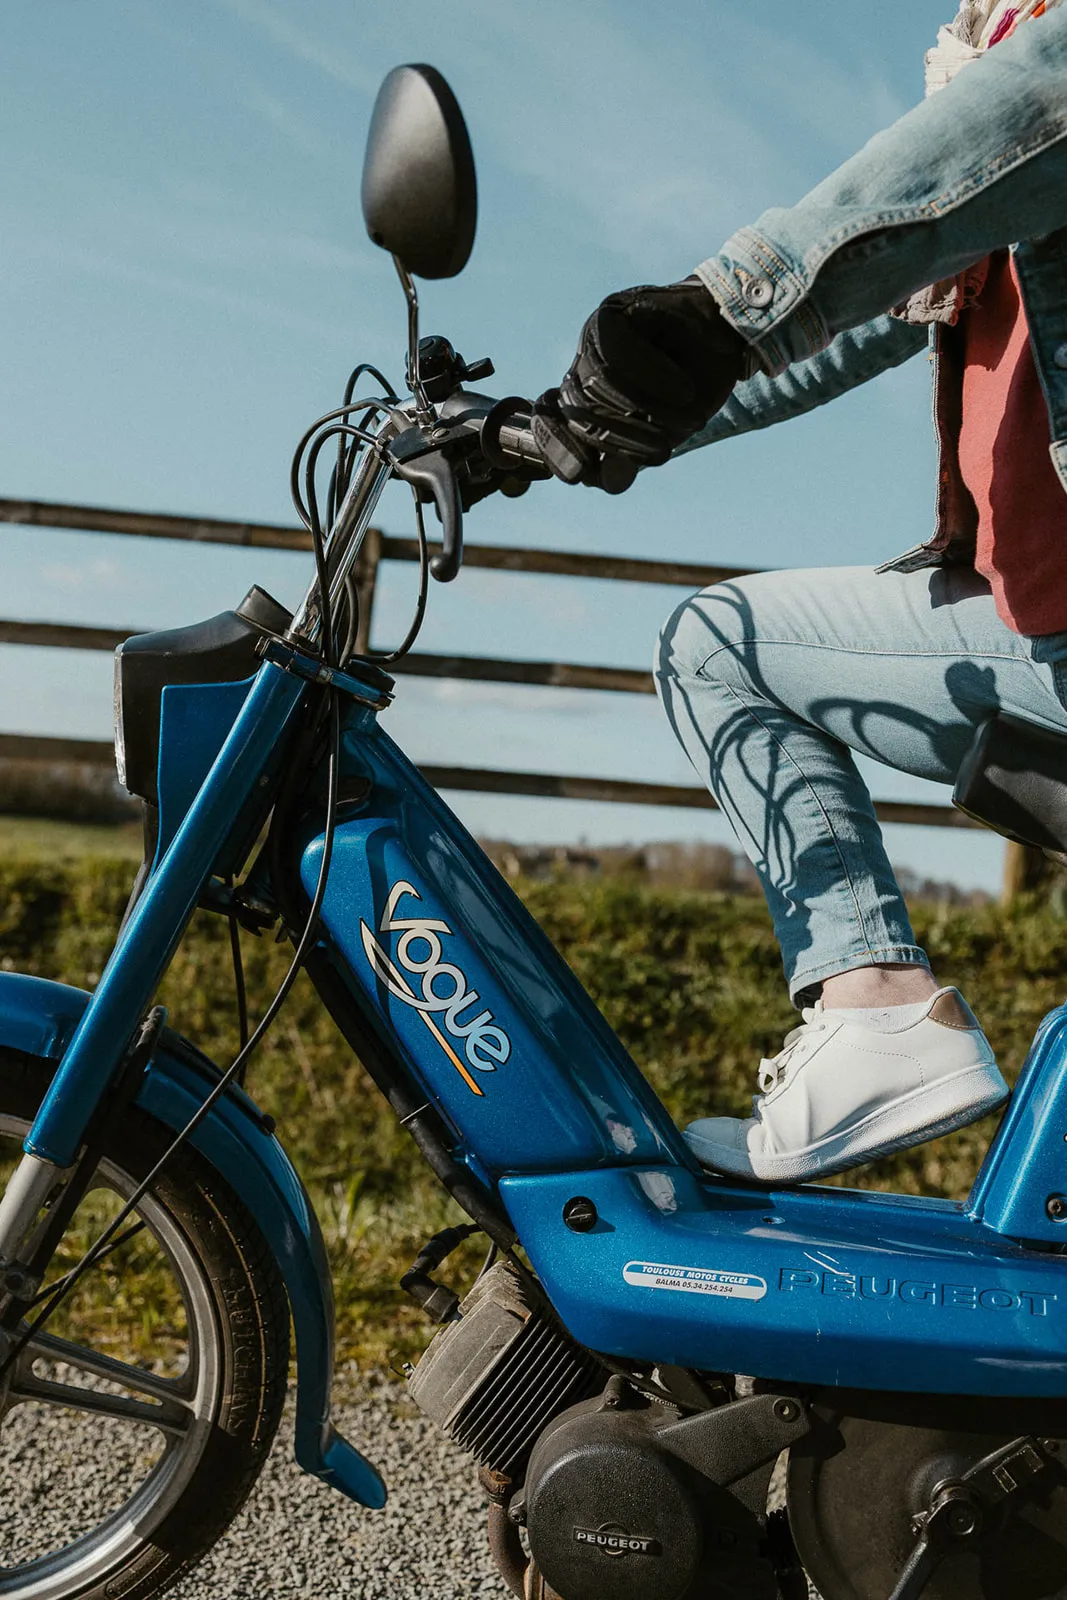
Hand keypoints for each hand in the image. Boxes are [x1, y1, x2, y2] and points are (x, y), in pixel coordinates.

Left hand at [533, 278, 746, 491]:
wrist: (725, 336)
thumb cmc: (692, 388)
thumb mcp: (663, 433)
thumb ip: (631, 458)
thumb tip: (611, 482)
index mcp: (581, 407)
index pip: (550, 429)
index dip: (556, 450)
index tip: (579, 471)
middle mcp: (579, 371)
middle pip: (578, 412)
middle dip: (620, 440)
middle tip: (663, 450)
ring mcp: (589, 340)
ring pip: (596, 382)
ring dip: (646, 409)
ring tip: (685, 414)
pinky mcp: (609, 314)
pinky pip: (616, 351)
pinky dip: (654, 376)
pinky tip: (682, 389)